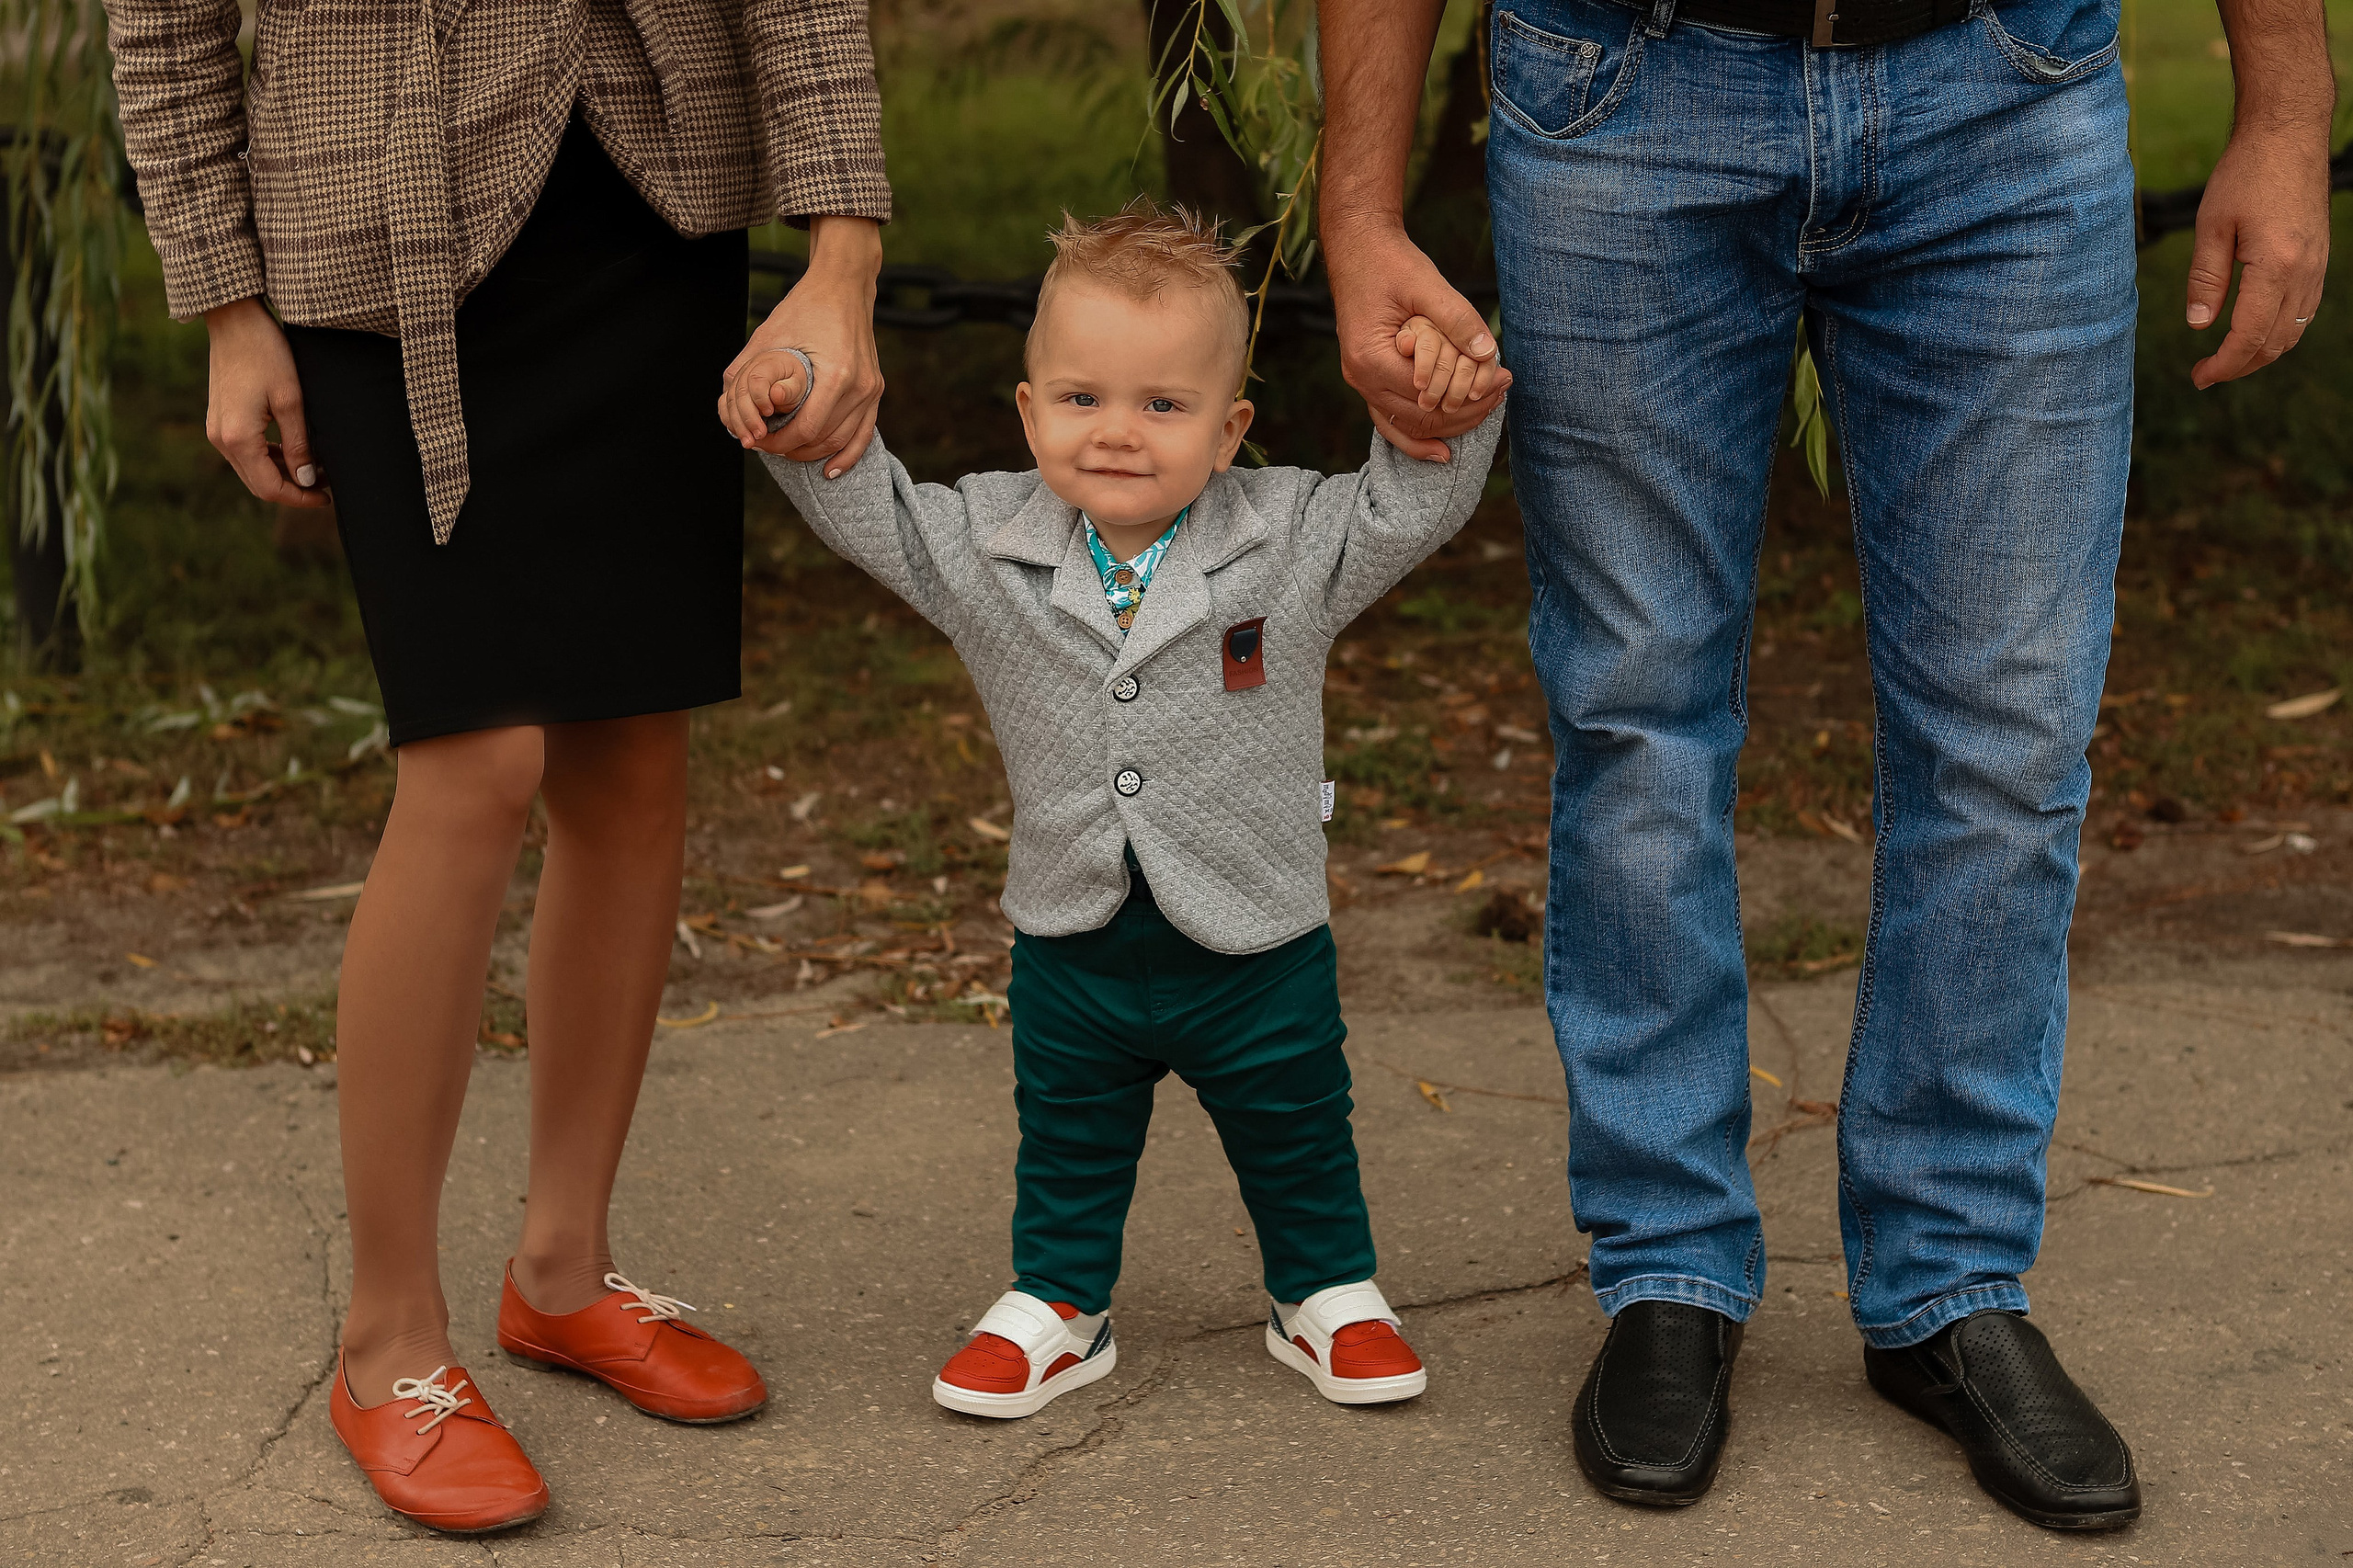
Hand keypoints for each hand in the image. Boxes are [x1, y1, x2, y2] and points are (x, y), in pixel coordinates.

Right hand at [204, 298, 328, 506]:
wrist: (234, 320)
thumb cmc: (266, 353)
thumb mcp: (291, 400)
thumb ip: (298, 444)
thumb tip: (304, 480)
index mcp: (236, 437)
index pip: (268, 488)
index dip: (299, 498)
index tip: (326, 496)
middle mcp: (220, 438)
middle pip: (257, 483)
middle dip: (292, 489)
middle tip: (325, 484)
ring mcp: (216, 428)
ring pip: (251, 469)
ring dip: (281, 474)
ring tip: (314, 467)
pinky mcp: (219, 418)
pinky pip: (244, 451)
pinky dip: (268, 457)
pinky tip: (293, 450)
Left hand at [720, 215, 883, 476]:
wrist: (844, 285)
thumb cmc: (805, 306)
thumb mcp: (769, 335)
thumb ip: (747, 372)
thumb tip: (730, 408)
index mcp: (837, 374)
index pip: (807, 428)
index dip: (780, 442)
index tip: (759, 441)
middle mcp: (860, 386)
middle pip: (824, 438)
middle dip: (792, 449)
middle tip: (767, 446)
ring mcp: (872, 389)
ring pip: (843, 441)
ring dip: (814, 453)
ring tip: (789, 453)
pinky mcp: (875, 389)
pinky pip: (864, 433)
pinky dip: (847, 455)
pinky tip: (830, 470)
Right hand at [1324, 220, 1508, 460]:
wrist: (1357, 247)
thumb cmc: (1390, 262)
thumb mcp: (1427, 284)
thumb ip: (1457, 318)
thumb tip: (1489, 352)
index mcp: (1371, 359)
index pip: (1428, 394)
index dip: (1470, 392)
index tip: (1504, 377)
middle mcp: (1360, 379)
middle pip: (1419, 417)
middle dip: (1465, 411)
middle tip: (1503, 393)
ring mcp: (1360, 382)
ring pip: (1406, 425)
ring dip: (1447, 424)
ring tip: (1487, 410)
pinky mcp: (1367, 378)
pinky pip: (1390, 419)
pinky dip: (1415, 436)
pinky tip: (1441, 450)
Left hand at [2184, 125, 2330, 386]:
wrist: (2289, 136)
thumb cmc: (2245, 175)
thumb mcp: (2212, 226)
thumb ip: (2206, 279)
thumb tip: (2199, 326)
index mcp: (2277, 266)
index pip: (2250, 336)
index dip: (2224, 365)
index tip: (2199, 377)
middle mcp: (2305, 271)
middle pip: (2276, 342)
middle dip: (2240, 366)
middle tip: (2206, 375)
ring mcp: (2318, 265)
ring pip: (2294, 330)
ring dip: (2262, 353)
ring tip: (2227, 359)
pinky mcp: (2320, 257)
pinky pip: (2304, 309)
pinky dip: (2280, 331)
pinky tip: (2255, 332)